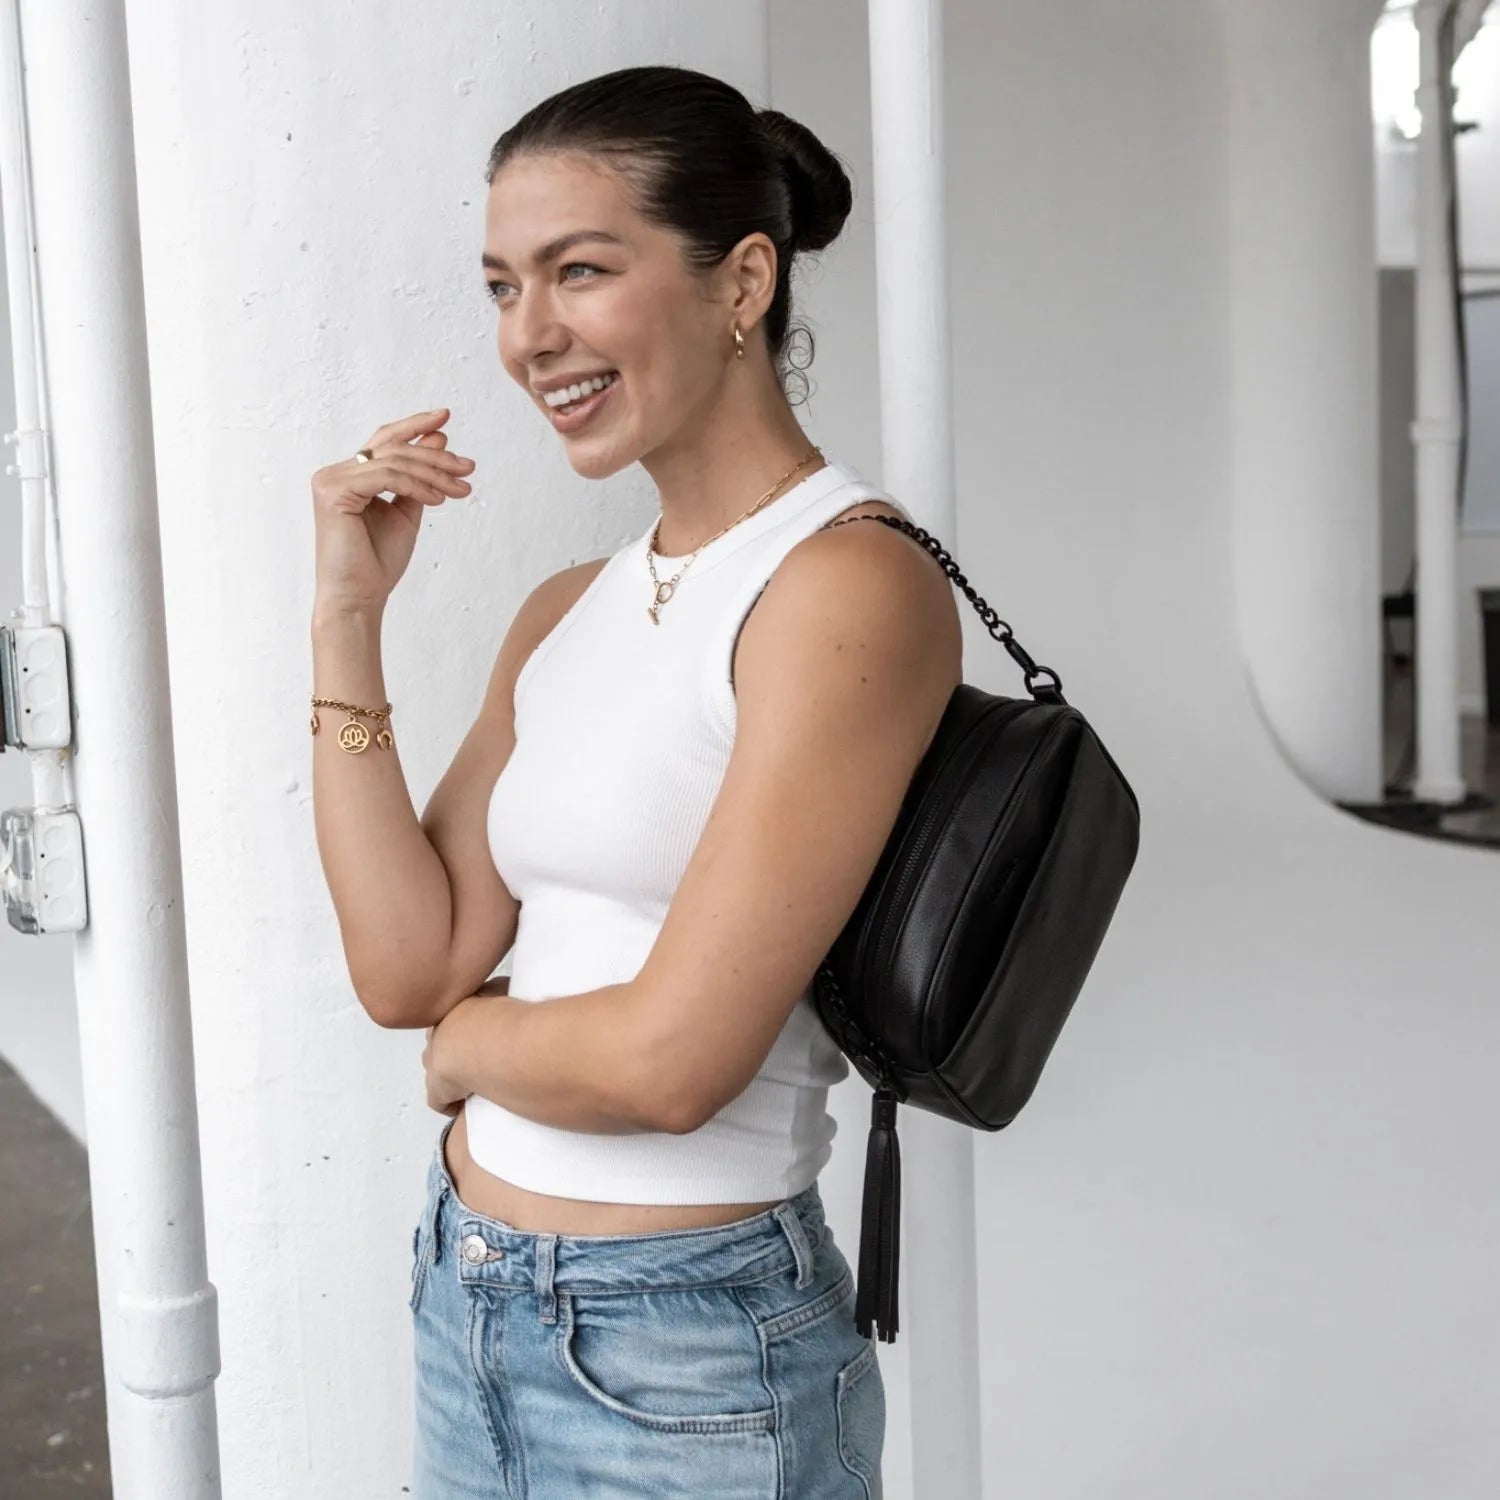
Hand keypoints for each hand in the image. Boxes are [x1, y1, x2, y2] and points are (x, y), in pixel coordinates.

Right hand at [311, 407, 476, 615]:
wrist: (359, 597)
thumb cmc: (378, 562)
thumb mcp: (407, 512)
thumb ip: (419, 478)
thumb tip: (438, 437)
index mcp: (349, 476)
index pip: (384, 441)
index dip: (414, 426)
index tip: (445, 417)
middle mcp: (335, 472)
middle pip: (392, 448)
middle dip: (435, 455)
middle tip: (468, 466)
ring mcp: (330, 480)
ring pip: (394, 462)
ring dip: (434, 473)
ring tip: (462, 488)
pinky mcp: (333, 491)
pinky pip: (386, 477)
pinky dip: (417, 485)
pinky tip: (439, 499)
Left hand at [422, 976, 511, 1115]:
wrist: (483, 1041)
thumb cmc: (496, 1014)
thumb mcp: (500, 988)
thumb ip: (495, 990)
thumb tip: (499, 991)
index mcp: (448, 1010)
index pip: (450, 1017)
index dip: (465, 1026)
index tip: (480, 1031)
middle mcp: (436, 1034)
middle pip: (439, 1041)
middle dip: (454, 1047)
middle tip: (479, 1054)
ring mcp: (433, 1061)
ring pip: (436, 1066)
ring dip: (451, 1072)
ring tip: (476, 1077)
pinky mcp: (436, 1089)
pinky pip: (439, 1100)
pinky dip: (451, 1103)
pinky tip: (467, 1104)